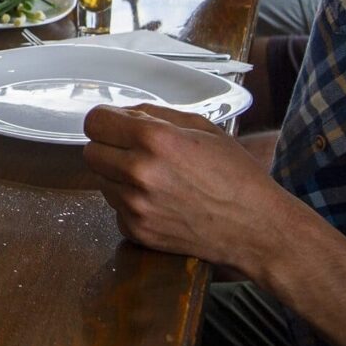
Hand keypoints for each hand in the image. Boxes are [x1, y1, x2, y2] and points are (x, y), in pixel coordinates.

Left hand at [82, 103, 291, 275]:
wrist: (254, 227)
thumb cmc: (235, 175)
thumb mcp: (202, 128)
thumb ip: (157, 115)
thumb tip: (124, 113)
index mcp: (155, 139)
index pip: (95, 122)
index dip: (105, 121)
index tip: (114, 126)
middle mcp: (139, 172)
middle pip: (91, 153)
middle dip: (108, 148)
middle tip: (133, 151)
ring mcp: (136, 206)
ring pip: (102, 181)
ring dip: (119, 177)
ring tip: (154, 179)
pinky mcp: (137, 232)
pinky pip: (116, 209)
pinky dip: (130, 205)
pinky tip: (159, 202)